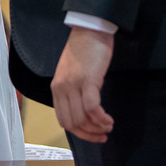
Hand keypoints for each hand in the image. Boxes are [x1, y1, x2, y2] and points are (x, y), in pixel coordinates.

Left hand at [51, 27, 114, 142]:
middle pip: (72, 123)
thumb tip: (85, 111)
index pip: (63, 120)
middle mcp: (61, 89)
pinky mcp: (87, 81)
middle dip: (89, 134)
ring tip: (109, 126)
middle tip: (103, 134)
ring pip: (81, 118)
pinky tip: (109, 119)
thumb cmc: (84, 50)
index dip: (79, 133)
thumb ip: (73, 91)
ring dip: (97, 127)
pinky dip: (101, 118)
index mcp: (56, 88)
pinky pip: (92, 108)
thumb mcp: (72, 74)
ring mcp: (73, 85)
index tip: (93, 135)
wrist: (89, 30)